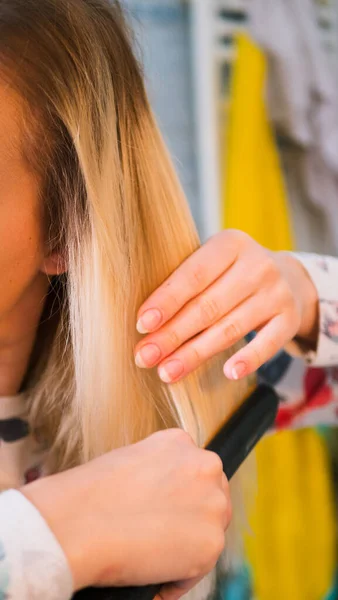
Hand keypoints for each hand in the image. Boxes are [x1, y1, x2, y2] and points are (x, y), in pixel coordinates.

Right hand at [22, 429, 230, 597]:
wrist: (80, 521)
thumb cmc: (90, 494)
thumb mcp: (128, 461)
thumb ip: (155, 473)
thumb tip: (159, 497)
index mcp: (180, 442)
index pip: (194, 472)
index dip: (180, 495)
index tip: (167, 511)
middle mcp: (204, 466)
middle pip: (211, 498)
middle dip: (192, 518)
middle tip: (163, 538)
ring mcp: (212, 503)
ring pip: (208, 531)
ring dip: (186, 547)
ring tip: (153, 559)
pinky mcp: (211, 541)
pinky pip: (198, 568)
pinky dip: (177, 577)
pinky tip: (152, 575)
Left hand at [135, 230, 318, 381]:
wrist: (287, 278)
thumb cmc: (231, 275)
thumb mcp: (213, 264)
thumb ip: (184, 284)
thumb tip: (144, 324)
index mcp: (231, 244)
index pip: (193, 275)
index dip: (166, 301)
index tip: (142, 325)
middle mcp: (257, 265)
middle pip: (208, 306)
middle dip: (172, 334)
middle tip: (145, 357)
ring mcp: (277, 293)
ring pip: (230, 328)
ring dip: (195, 354)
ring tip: (168, 371)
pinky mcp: (289, 319)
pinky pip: (268, 344)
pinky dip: (248, 359)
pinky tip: (228, 373)